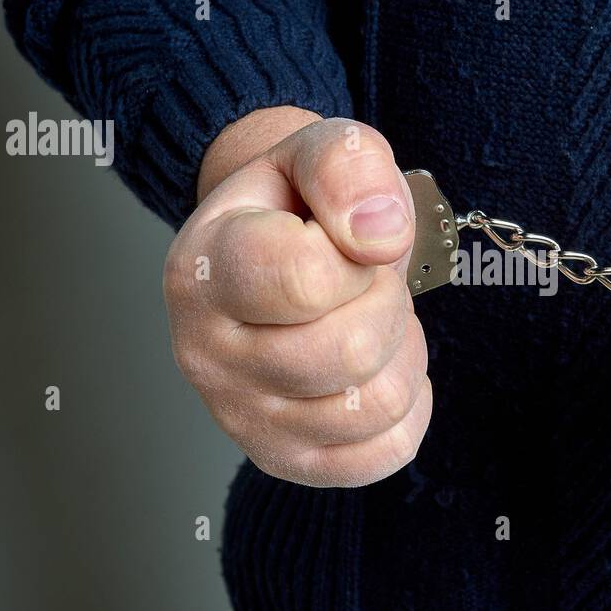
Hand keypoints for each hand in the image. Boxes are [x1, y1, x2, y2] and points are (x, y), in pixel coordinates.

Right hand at [164, 113, 430, 486]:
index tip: (346, 240)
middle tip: (365, 281)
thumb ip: (346, 167)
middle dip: (387, 304)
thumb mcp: (318, 152)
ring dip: (402, 352)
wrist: (275, 251)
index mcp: (203, 269)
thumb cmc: (298, 204)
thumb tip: (380, 234)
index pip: (305, 279)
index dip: (358, 255)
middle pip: (352, 352)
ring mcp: (241, 416)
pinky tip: (376, 368)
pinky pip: (388, 451)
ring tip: (369, 318)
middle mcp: (205, 353)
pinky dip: (408, 406)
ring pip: (376, 405)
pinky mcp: (285, 459)